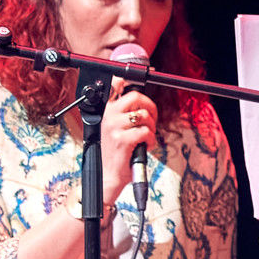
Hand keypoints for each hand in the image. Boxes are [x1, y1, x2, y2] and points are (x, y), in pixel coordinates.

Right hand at [101, 88, 161, 203]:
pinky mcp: (122, 139)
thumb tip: (143, 103)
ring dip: (152, 127)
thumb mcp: (117, 129)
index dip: (133, 84)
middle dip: (150, 108)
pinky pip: (146, 132)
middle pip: (136, 97)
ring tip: (146, 137)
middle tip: (151, 120)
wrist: (107, 175)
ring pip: (144, 115)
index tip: (143, 89)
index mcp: (107, 110)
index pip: (117, 85)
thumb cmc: (116, 153)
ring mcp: (114, 127)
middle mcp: (108, 116)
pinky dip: (150, 140)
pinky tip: (144, 146)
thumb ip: (126, 114)